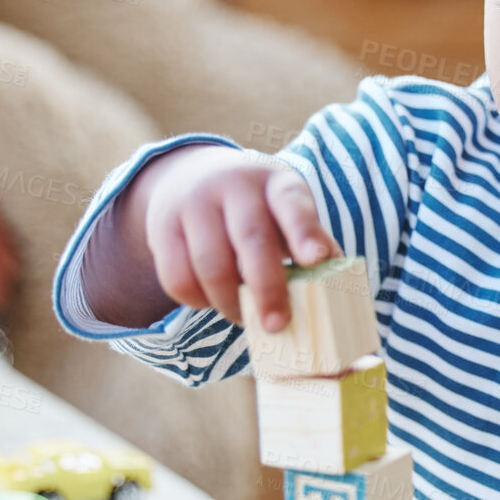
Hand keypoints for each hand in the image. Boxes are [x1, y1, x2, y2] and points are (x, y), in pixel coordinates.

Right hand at [138, 145, 339, 330]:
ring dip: (230, 302)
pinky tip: (213, 302)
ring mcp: (193, 203)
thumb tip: (338, 282)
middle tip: (278, 325)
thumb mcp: (285, 207)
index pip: (292, 203)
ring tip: (246, 319)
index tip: (316, 260)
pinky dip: (198, 301)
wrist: (190, 174)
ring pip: (210, 264)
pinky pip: (177, 277)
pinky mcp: (162, 227)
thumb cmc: (255, 206)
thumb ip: (309, 240)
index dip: (304, 232)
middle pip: (251, 239)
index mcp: (274, 181)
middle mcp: (233, 185)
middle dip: (267, 288)